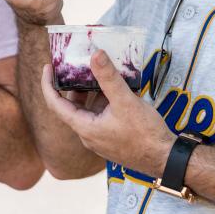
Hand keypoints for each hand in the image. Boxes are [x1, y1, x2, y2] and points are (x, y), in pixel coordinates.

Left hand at [41, 50, 175, 176]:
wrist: (167, 159)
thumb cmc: (145, 134)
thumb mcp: (126, 101)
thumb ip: (109, 77)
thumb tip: (95, 54)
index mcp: (85, 128)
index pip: (55, 105)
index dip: (48, 84)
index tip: (47, 66)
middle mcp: (89, 135)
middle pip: (72, 105)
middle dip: (73, 84)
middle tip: (76, 63)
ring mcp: (101, 137)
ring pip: (89, 109)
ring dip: (91, 91)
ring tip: (97, 70)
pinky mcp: (113, 137)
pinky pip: (102, 115)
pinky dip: (104, 99)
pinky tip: (116, 86)